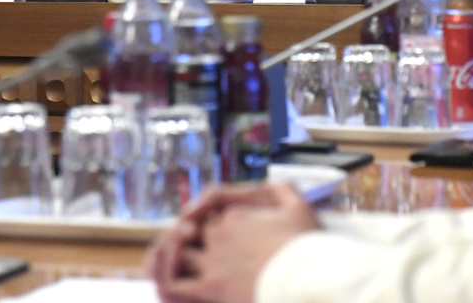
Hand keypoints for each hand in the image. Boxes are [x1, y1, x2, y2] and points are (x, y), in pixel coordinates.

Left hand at [149, 182, 319, 302]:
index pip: (213, 209)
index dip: (216, 217)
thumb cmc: (305, 247)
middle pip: (194, 228)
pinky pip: (172, 282)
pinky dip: (165, 277)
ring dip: (175, 253)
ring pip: (178, 252)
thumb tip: (270, 183)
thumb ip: (281, 188)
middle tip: (204, 246)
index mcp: (236, 213)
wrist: (307, 281)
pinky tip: (173, 277)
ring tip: (183, 261)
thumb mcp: (300, 206)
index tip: (231, 230)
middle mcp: (220, 233)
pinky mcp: (210, 288)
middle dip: (194, 234)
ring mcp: (213, 261)